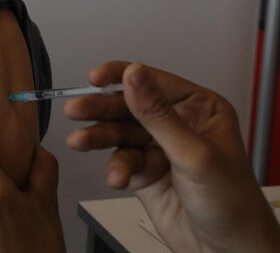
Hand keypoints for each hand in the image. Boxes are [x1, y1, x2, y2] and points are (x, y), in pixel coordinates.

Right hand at [65, 61, 279, 252]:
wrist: (227, 252)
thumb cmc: (233, 203)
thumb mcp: (193, 153)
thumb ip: (158, 114)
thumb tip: (134, 74)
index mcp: (199, 108)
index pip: (153, 81)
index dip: (121, 76)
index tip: (95, 77)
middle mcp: (177, 123)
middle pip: (129, 105)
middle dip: (101, 109)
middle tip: (76, 110)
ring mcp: (158, 147)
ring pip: (118, 132)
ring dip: (98, 137)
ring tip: (79, 142)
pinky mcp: (143, 170)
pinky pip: (120, 159)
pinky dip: (114, 168)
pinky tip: (116, 178)